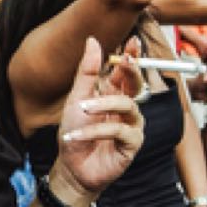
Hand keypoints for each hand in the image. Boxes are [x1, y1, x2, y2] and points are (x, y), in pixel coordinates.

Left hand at [56, 37, 143, 194]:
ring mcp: (131, 126)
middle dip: (132, 70)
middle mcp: (124, 108)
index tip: (133, 41)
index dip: (132, 56)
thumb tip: (93, 41)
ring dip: (102, 105)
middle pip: (137, 85)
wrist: (70, 166)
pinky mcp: (131, 144)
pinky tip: (77, 135)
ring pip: (127, 106)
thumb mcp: (76, 98)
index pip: (126, 72)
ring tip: (82, 109)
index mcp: (112, 94)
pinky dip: (96, 131)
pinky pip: (120, 131)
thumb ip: (86, 72)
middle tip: (124, 60)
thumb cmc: (74, 132)